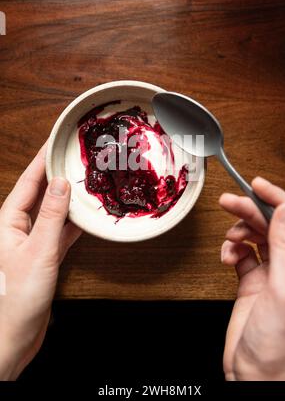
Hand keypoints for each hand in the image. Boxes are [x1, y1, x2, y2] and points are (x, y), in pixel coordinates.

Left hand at [0, 143, 81, 379]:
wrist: (14, 335)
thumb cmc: (17, 298)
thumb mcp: (38, 251)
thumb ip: (51, 217)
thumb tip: (61, 183)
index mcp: (9, 221)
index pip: (29, 181)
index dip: (43, 158)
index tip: (57, 140)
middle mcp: (19, 227)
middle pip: (41, 192)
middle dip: (57, 173)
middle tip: (76, 156)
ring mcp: (32, 241)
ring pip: (52, 211)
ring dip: (67, 197)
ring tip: (84, 181)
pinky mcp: (43, 255)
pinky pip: (60, 231)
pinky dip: (73, 222)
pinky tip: (85, 216)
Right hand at [219, 177, 284, 379]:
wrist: (257, 378)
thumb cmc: (280, 346)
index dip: (276, 199)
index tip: (257, 184)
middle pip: (270, 226)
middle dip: (249, 211)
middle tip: (229, 201)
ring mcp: (271, 275)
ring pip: (255, 238)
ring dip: (239, 232)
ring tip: (230, 238)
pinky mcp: (252, 284)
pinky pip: (242, 256)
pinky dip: (232, 250)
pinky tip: (228, 256)